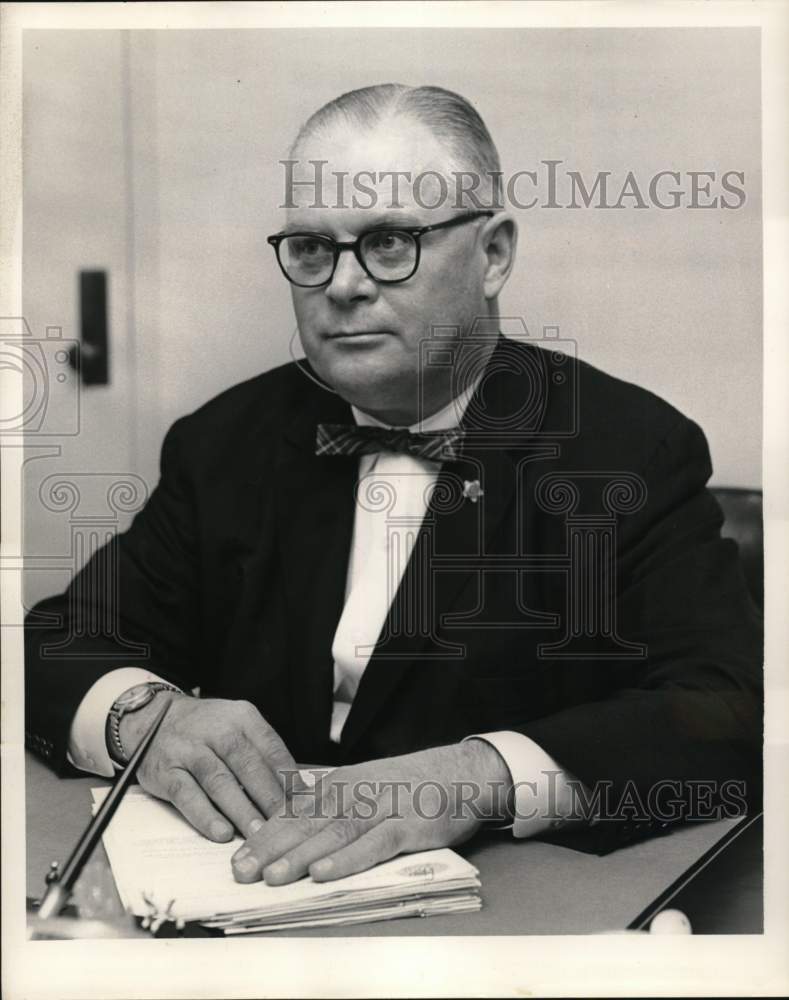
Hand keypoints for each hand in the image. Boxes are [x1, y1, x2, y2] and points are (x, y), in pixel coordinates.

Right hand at [119, 693, 300, 842]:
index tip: (306, 806)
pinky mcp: (166, 771)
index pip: (273, 750)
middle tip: (288, 826)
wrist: (154, 717)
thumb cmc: (207, 730)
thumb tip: (299, 791)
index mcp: (243, 719)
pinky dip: (205, 815)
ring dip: (242, 811)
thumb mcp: (239, 728)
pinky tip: (221, 832)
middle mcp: (218, 731)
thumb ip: (265, 755)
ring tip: (259, 835)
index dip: (291, 780)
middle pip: (250, 767)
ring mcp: (190, 750)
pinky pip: (187, 795)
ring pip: (220, 782)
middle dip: (271, 799)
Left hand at [231, 740, 511, 884]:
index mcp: (340, 785)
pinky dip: (348, 859)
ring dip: (301, 855)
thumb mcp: (363, 789)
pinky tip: (325, 872)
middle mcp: (355, 793)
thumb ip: (331, 807)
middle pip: (307, 823)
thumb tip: (288, 828)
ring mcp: (381, 807)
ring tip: (272, 876)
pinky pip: (373, 844)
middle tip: (240, 872)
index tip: (236, 858)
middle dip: (270, 848)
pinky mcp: (407, 824)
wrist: (459, 774)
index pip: (295, 812)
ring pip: (334, 833)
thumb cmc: (408, 787)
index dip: (264, 836)